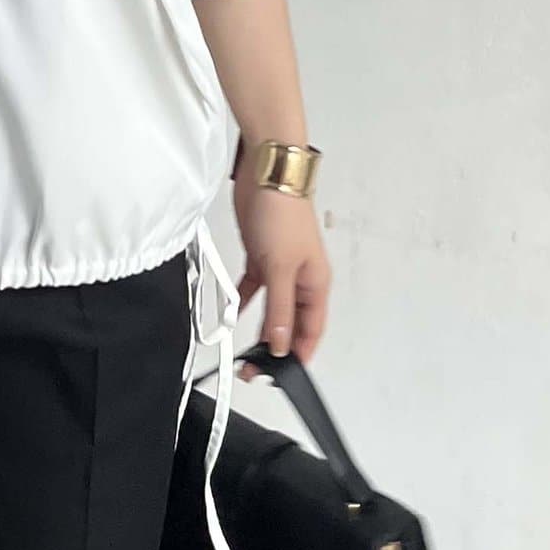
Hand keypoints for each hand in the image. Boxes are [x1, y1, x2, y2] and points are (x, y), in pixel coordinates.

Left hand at [230, 171, 331, 380]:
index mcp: (316, 284)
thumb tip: (282, 343)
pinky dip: (245, 301)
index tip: (281, 375)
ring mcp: (280, 267)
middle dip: (276, 346)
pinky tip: (234, 313)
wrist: (268, 174)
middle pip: (291, 322)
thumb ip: (280, 309)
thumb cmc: (285, 213)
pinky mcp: (260, 256)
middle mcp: (301, 279)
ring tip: (243, 350)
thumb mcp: (281, 268)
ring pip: (272, 307)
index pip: (311, 330)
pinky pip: (254, 288)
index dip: (299, 354)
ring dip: (260, 327)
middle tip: (255, 368)